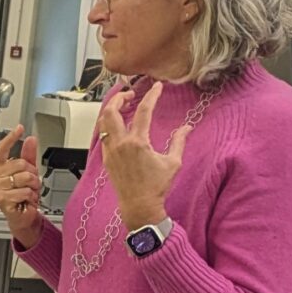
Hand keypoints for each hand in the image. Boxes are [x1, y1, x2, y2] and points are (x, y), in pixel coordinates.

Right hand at [0, 125, 46, 248]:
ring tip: (28, 192)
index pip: (2, 149)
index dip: (11, 138)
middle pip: (20, 164)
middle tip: (29, 183)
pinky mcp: (3, 199)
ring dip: (33, 186)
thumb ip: (28, 156)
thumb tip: (30, 140)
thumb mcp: (27, 173)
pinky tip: (25, 201)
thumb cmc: (22, 195)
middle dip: (32, 174)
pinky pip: (25, 191)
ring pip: (25, 177)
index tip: (19, 128)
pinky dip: (31, 197)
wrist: (22, 216)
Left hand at [99, 81, 187, 231]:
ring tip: (124, 106)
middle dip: (119, 97)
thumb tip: (187, 127)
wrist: (139, 205)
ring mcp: (110, 151)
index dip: (151, 95)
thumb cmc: (157, 186)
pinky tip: (119, 125)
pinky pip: (103, 135)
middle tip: (131, 94)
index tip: (157, 86)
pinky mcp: (106, 158)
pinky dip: (109, 125)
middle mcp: (120, 144)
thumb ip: (179, 141)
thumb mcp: (173, 163)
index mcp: (138, 143)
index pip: (143, 111)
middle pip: (111, 111)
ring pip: (103, 122)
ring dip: (112, 110)